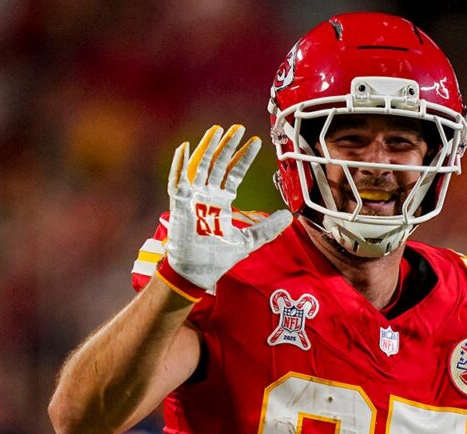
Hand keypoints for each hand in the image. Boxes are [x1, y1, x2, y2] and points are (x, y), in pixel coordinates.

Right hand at [163, 124, 291, 293]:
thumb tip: (289, 216)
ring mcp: (192, 198)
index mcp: (221, 202)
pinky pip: (178, 180)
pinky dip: (180, 164)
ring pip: (200, 166)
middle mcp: (207, 196)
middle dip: (227, 146)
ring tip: (217, 130)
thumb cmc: (217, 257)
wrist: (197, 272)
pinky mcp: (179, 205)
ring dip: (207, 148)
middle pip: (217, 164)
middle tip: (238, 128)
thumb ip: (268, 228)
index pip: (233, 173)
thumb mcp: (250, 240)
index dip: (243, 157)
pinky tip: (186, 148)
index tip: (255, 142)